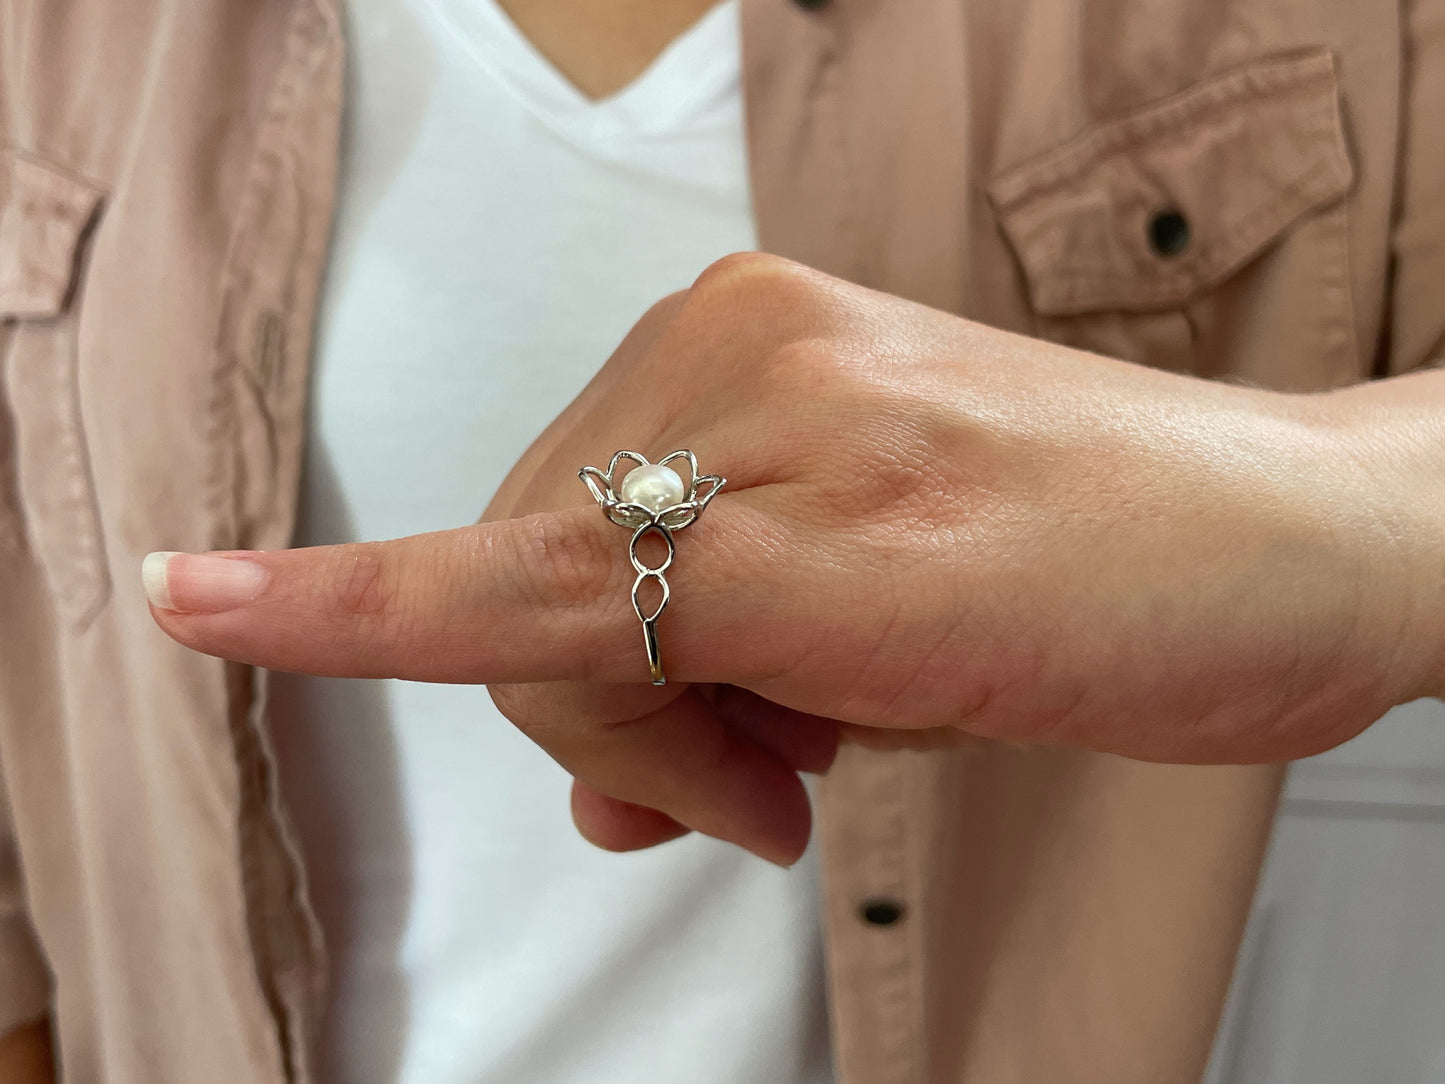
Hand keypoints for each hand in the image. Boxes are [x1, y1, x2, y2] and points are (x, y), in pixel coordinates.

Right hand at [145, 254, 1444, 863]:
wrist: (1288, 553)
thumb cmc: (1158, 581)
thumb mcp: (919, 638)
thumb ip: (699, 647)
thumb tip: (583, 751)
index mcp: (747, 378)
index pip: (522, 547)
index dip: (349, 601)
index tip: (192, 600)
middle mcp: (738, 365)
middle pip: (560, 599)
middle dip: (642, 728)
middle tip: (765, 791)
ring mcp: (769, 399)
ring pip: (616, 604)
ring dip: (687, 708)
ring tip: (811, 746)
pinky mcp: (808, 451)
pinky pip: (679, 583)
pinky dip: (711, 672)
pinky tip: (789, 712)